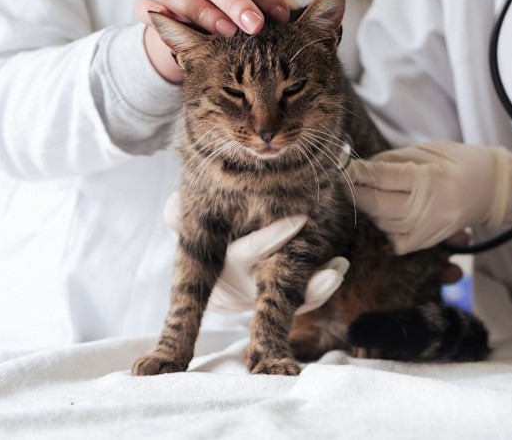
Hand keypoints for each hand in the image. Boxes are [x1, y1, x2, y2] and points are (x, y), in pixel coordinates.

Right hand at [137, 0, 291, 83]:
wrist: (212, 51)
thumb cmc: (248, 30)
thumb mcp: (273, 21)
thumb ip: (289, 14)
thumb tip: (333, 10)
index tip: (282, 17)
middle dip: (236, 1)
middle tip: (255, 27)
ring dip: (201, 11)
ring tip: (223, 34)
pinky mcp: (158, 12)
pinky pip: (148, 7)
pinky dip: (155, 13)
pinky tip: (163, 22)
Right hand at [163, 193, 347, 313]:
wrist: (206, 264)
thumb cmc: (199, 230)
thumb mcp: (186, 221)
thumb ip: (178, 214)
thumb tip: (171, 208)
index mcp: (216, 269)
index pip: (246, 254)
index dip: (273, 239)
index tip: (301, 220)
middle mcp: (239, 290)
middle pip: (276, 289)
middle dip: (306, 283)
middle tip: (333, 271)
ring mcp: (257, 299)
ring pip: (292, 300)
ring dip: (319, 288)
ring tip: (339, 271)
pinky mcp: (273, 303)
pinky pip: (300, 302)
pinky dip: (320, 288)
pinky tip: (338, 270)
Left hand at [348, 140, 511, 254]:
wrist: (494, 189)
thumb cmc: (462, 162)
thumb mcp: (428, 150)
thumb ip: (394, 159)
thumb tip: (361, 167)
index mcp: (430, 177)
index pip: (382, 177)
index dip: (357, 172)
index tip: (341, 166)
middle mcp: (429, 207)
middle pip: (377, 205)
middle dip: (356, 193)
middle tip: (344, 181)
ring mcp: (429, 229)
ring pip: (382, 223)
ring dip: (369, 208)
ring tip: (368, 192)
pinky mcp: (429, 242)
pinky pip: (395, 240)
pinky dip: (386, 226)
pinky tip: (388, 212)